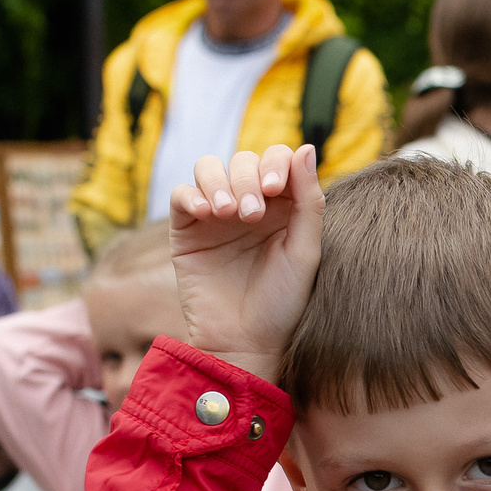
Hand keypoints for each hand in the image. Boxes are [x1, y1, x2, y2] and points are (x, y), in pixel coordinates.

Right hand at [168, 145, 322, 383]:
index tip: (275, 187)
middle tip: (252, 214)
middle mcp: (249, 204)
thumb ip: (309, 201)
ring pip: (209, 167)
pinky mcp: (186, 229)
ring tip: (227, 213)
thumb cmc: (281, 303)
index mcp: (282, 206)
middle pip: (243, 160)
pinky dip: (192, 195)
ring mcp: (215, 215)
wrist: (243, 343)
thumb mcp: (304, 252)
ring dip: (219, 182)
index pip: (277, 159)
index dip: (275, 162)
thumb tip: (306, 148)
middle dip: (247, 178)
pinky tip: (207, 213)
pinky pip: (182, 195)